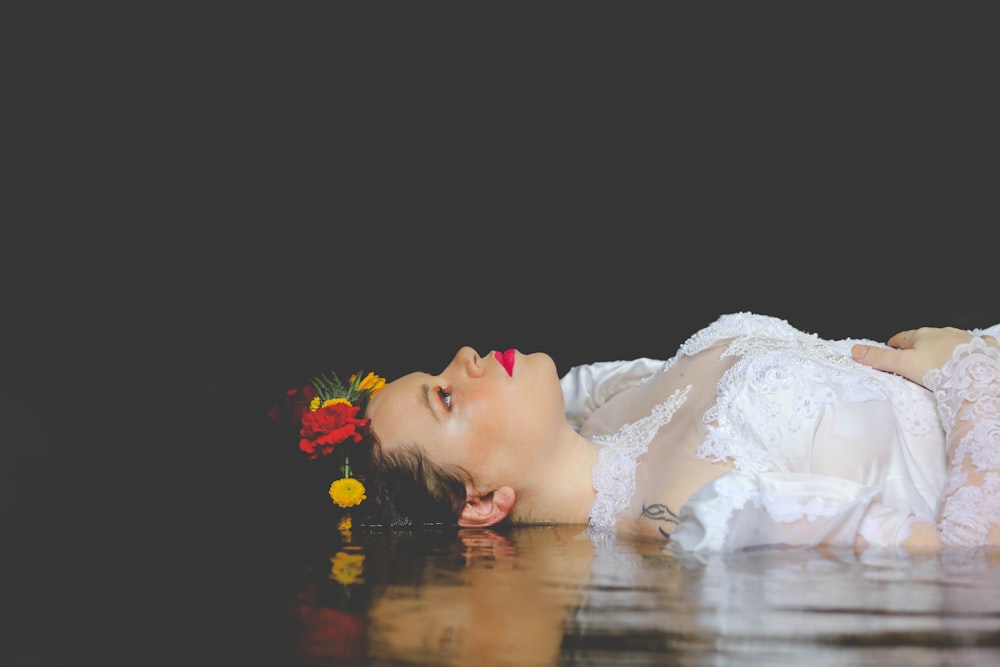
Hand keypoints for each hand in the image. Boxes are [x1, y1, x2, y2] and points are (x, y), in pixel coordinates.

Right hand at [851, 327, 995, 387]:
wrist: (974, 375)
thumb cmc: (939, 369)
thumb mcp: (902, 365)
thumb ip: (879, 358)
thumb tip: (856, 350)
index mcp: (922, 335)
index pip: (903, 338)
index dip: (895, 344)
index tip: (891, 348)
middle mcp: (943, 333)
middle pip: (926, 339)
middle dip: (919, 347)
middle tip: (913, 360)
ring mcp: (964, 340)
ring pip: (949, 341)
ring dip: (943, 348)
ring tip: (938, 362)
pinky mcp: (982, 348)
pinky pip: (976, 345)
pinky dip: (971, 349)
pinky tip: (969, 355)